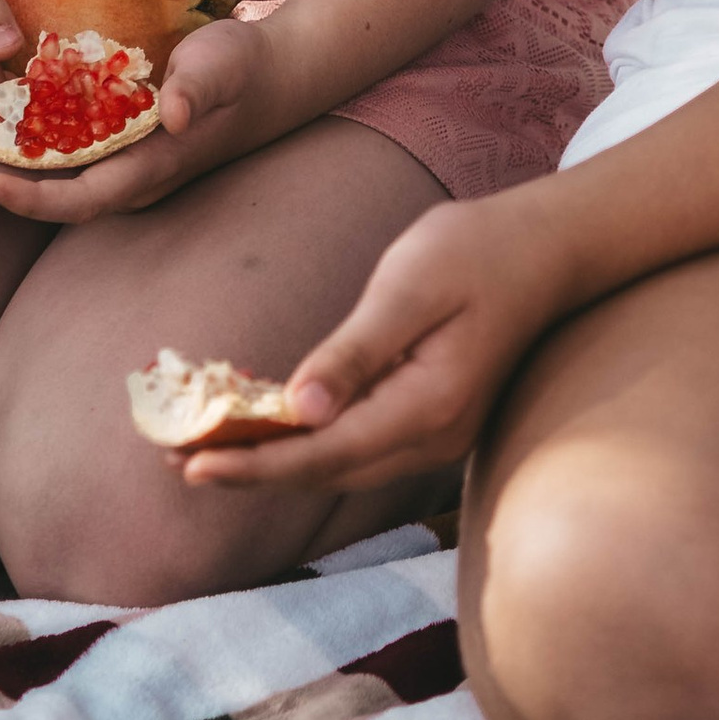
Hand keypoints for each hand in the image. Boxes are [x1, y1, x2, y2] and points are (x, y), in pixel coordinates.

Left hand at [0, 7, 302, 225]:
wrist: (269, 73)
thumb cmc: (245, 68)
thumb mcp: (224, 67)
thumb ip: (198, 88)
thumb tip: (173, 114)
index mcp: (148, 168)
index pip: (77, 200)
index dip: (28, 196)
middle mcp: (125, 173)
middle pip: (45, 190)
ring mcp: (116, 157)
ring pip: (43, 167)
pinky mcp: (111, 136)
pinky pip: (55, 142)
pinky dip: (17, 126)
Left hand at [174, 185, 575, 496]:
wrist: (546, 249)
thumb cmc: (476, 251)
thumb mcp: (410, 285)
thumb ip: (355, 351)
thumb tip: (299, 410)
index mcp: (429, 405)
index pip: (325, 453)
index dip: (255, 463)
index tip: (189, 465)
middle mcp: (435, 438)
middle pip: (327, 471)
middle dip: (251, 469)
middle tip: (172, 458)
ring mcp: (438, 437)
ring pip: (340, 465)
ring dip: (275, 461)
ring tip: (204, 446)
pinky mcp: (432, 422)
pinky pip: (359, 445)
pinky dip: (308, 442)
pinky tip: (267, 423)